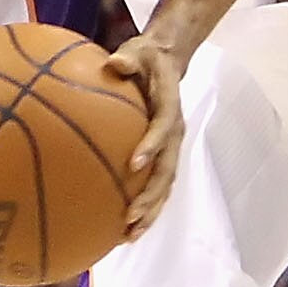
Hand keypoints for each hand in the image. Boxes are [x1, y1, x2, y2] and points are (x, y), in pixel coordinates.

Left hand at [102, 34, 183, 239]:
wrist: (166, 62)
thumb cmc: (145, 58)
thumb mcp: (137, 50)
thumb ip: (127, 58)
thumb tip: (114, 62)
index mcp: (170, 107)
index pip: (164, 128)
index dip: (152, 146)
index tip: (134, 165)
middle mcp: (174, 133)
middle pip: (167, 171)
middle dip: (151, 197)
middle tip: (130, 217)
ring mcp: (170, 148)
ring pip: (164, 186)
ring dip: (150, 212)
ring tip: (129, 236)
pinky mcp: (162, 156)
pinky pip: (156, 186)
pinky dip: (144, 208)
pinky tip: (123, 229)